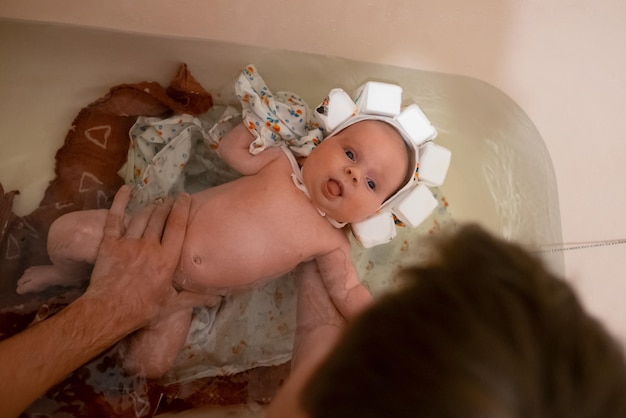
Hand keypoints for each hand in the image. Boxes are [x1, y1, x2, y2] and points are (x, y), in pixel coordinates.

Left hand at [83, 185, 191, 327]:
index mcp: (167, 259)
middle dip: (168, 205)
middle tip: (172, 198)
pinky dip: (120, 202)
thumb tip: (218, 299)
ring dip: (151, 206)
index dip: (182, 209)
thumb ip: (195, 298)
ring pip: (142, 217)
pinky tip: (126, 189)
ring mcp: (128, 243)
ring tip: (157, 202)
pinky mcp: (109, 244)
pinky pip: (115, 218)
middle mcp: (149, 246)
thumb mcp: (172, 305)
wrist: (108, 311)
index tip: (186, 197)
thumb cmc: (142, 309)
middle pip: (160, 217)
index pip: (178, 226)